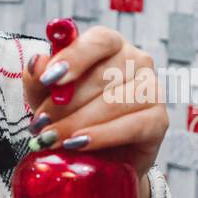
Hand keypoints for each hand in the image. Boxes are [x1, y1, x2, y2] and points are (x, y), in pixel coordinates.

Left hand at [22, 26, 166, 197]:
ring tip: (52, 139)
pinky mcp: (159, 120)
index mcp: (111, 46)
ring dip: (78, 122)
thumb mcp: (46, 97)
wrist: (98, 158)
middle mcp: (137, 61)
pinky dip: (102, 136)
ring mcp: (152, 89)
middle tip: (40, 125)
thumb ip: (38, 79)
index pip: (99, 40)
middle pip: (103, 76)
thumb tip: (37, 62)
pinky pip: (132, 126)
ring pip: (114, 102)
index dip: (74, 57)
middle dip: (65, 103)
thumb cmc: (72, 117)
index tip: (50, 78)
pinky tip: (79, 144)